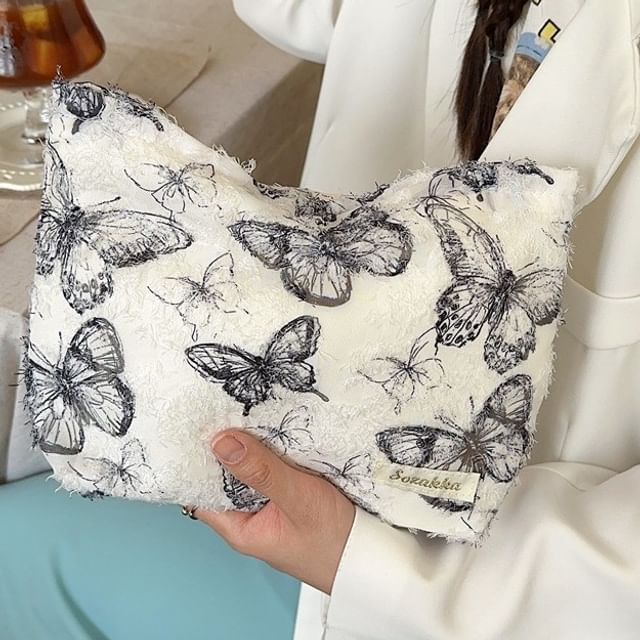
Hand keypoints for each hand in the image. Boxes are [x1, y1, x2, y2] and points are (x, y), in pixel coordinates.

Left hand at [194, 429, 355, 594]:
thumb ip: (261, 471)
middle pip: (227, 477)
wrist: (373, 558)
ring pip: (252, 472)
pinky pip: (274, 472)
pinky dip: (276, 454)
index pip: (202, 491)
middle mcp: (251, 519)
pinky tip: (281, 435)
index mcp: (240, 528)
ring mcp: (271, 508)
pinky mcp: (290, 499)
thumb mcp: (296, 498)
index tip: (201, 428)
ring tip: (253, 417)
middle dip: (230, 448)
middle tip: (231, 413)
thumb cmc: (335, 540)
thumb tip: (222, 443)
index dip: (198, 461)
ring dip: (255, 449)